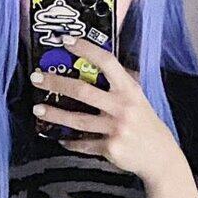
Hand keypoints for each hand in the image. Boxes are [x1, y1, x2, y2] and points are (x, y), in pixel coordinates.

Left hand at [30, 38, 180, 182]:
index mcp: (129, 90)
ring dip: (55, 115)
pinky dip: (70, 142)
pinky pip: (84, 144)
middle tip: (37, 78)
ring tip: (38, 110)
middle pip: (83, 91)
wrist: (160, 156)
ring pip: (78, 120)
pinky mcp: (111, 149)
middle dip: (56, 83)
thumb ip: (121, 83)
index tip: (66, 41)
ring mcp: (116, 129)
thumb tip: (97, 64)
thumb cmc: (146, 124)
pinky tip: (59, 137)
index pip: (106, 62)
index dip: (86, 49)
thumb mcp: (138, 98)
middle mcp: (123, 107)